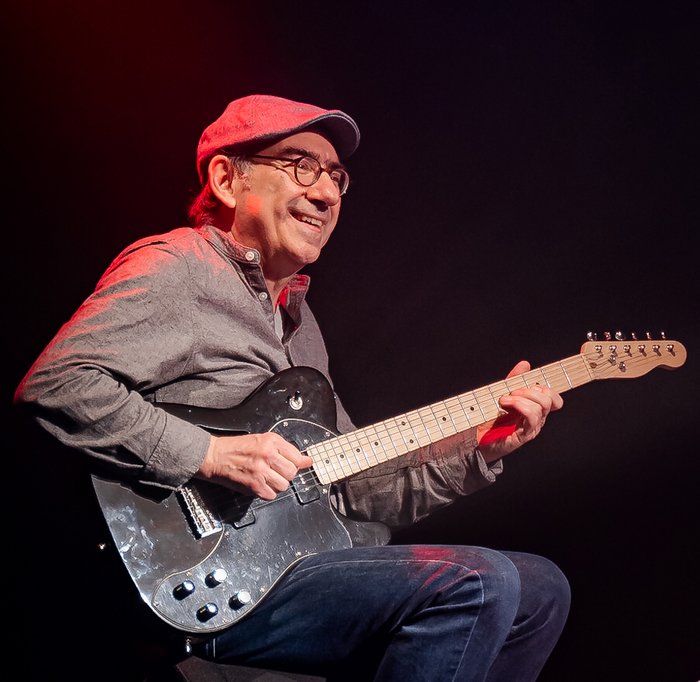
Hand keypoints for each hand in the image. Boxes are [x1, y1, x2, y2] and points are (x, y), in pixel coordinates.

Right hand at [197, 433, 312, 499]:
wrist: (215, 455)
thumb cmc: (237, 447)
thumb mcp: (263, 440)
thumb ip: (286, 450)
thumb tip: (307, 460)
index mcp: (272, 441)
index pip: (297, 457)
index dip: (298, 463)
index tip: (298, 465)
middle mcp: (268, 455)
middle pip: (292, 473)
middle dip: (286, 474)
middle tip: (276, 471)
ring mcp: (261, 471)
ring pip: (284, 486)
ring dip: (277, 484)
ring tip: (267, 478)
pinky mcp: (254, 486)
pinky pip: (271, 495)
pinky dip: (267, 492)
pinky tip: (260, 484)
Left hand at [476, 360, 563, 461]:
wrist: (477, 438)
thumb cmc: (491, 417)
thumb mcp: (503, 393)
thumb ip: (515, 379)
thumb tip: (525, 364)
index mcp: (535, 409)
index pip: (554, 399)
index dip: (548, 389)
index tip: (532, 383)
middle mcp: (537, 419)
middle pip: (549, 400)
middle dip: (530, 390)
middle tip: (512, 392)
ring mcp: (531, 428)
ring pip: (541, 407)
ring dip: (521, 398)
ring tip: (504, 400)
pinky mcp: (523, 435)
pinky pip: (531, 417)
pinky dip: (520, 406)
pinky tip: (506, 405)